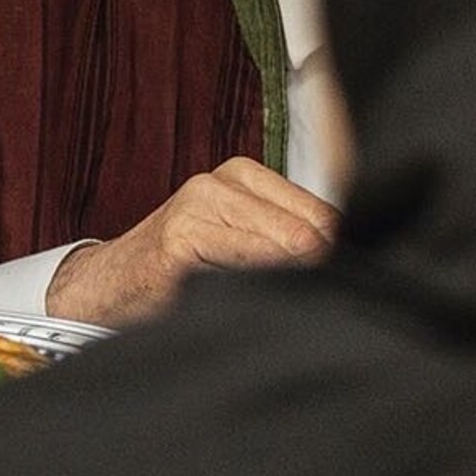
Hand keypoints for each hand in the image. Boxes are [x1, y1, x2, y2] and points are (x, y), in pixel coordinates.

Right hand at [44, 157, 337, 325]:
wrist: (111, 286)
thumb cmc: (186, 272)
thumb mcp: (244, 244)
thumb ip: (292, 243)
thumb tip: (364, 261)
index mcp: (247, 174)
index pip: (327, 212)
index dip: (339, 254)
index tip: (332, 285)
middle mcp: (223, 178)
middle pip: (313, 230)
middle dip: (317, 269)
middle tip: (305, 301)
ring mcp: (199, 202)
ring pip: (289, 245)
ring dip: (289, 281)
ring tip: (269, 301)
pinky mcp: (180, 236)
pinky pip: (247, 263)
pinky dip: (256, 288)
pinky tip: (238, 298)